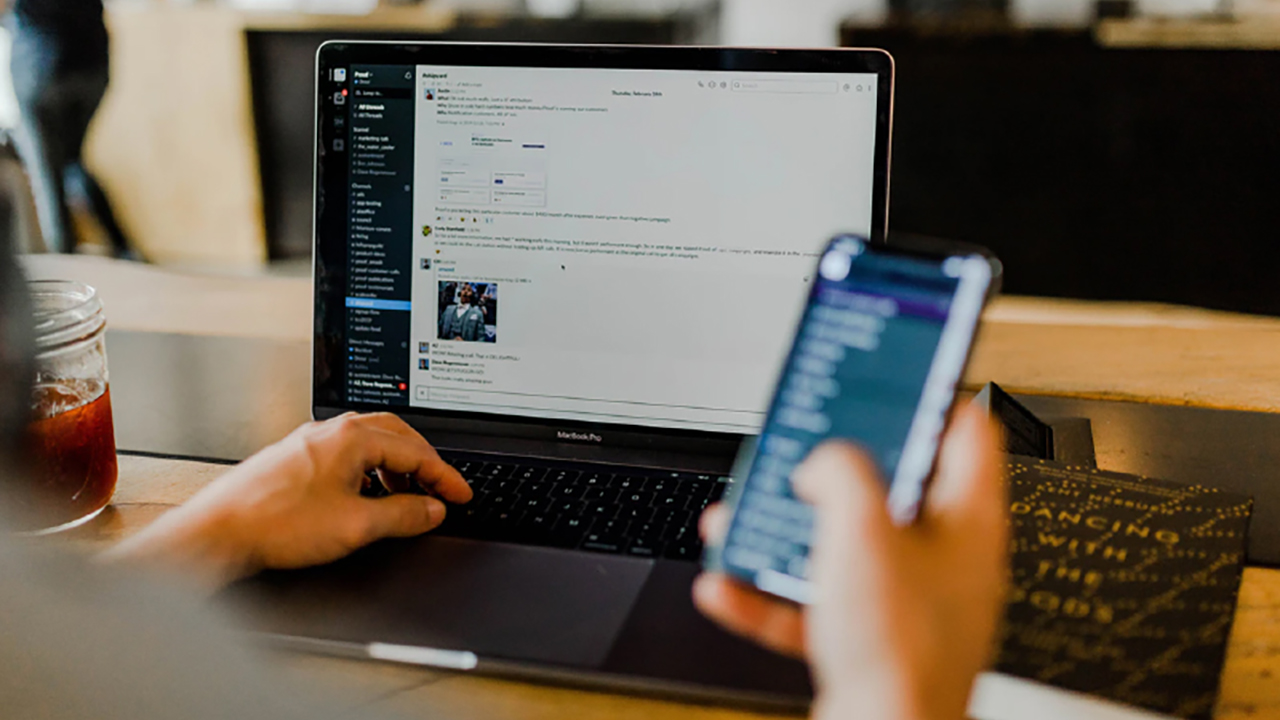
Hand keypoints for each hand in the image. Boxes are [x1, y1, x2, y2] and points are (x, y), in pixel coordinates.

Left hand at [102, 413, 471, 592]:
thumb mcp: (356, 525)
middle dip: (424, 463)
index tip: (461, 495)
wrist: (219, 532)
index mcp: (351, 437)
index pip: (415, 451)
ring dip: (396, 467)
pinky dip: (369, 472)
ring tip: (408, 496)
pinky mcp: (295, 459)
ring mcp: (310, 443)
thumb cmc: (276, 523)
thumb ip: (404, 515)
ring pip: (369, 444)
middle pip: (395, 436)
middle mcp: (330, 432)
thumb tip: (432, 509)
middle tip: (441, 488)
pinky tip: (366, 497)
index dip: (444, 477)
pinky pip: (346, 455)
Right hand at [694, 405, 1007, 719]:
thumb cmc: (899, 649)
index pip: (964, 432)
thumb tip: (823, 462)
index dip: (928, 395)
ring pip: (842, 547)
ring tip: (745, 518)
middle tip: (801, 450)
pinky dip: (770, 593)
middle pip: (890, 490)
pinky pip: (814, 603)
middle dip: (831, 471)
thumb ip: (839, 472)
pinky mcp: (870, 642)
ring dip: (787, 531)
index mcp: (967, 521)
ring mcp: (907, 604)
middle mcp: (944, 561)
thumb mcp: (860, 528)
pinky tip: (729, 586)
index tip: (894, 375)